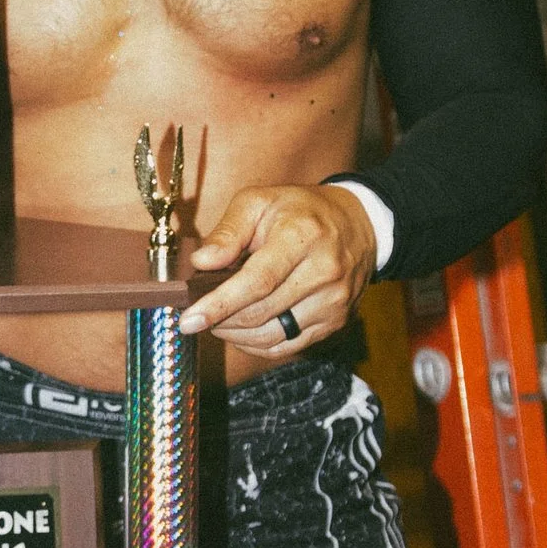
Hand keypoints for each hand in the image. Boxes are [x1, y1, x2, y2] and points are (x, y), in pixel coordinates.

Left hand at [181, 183, 377, 359]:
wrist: (358, 225)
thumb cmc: (300, 211)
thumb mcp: (260, 201)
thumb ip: (229, 230)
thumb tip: (202, 262)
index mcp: (302, 236)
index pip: (257, 281)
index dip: (219, 304)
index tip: (189, 320)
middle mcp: (324, 271)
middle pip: (260, 313)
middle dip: (221, 320)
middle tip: (199, 315)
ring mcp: (333, 301)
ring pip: (271, 335)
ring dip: (235, 334)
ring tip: (219, 319)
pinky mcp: (336, 322)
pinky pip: (287, 346)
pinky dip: (257, 344)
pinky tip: (243, 329)